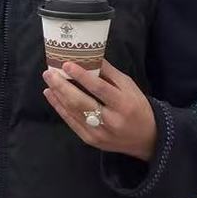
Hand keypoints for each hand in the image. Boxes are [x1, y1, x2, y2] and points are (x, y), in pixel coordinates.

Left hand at [42, 60, 157, 161]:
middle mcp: (111, 120)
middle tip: (49, 73)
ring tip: (49, 81)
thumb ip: (109, 73)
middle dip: (62, 86)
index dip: (82, 76)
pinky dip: (59, 108)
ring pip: (73, 112)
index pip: (100, 89)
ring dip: (58, 96)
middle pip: (81, 102)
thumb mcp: (130, 86)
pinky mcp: (90, 140)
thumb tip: (89, 57)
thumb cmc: (137, 107)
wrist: (147, 138)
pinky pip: (71, 122)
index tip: (66, 64)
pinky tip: (52, 96)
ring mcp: (99, 133)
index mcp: (123, 104)